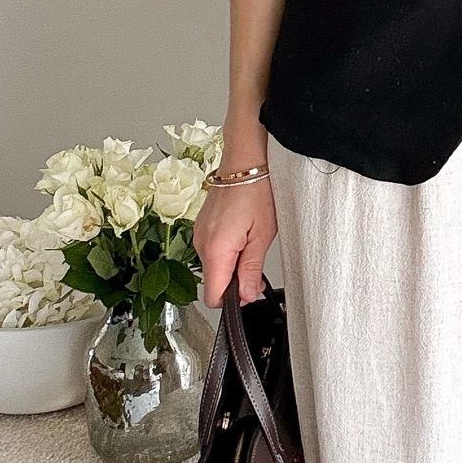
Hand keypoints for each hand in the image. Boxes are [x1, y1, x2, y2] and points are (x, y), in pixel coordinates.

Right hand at [193, 177, 277, 307]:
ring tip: (250, 240)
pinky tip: (241, 233)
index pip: (212, 297)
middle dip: (235, 280)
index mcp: (215, 250)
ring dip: (232, 263)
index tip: (249, 290)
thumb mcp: (262, 235)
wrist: (244, 162)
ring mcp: (199, 234)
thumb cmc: (256, 191)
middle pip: (214, 282)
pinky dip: (226, 250)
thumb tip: (247, 295)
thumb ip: (252, 270)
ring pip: (214, 266)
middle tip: (256, 260)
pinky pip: (211, 250)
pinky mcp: (201, 227)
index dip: (232, 300)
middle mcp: (201, 243)